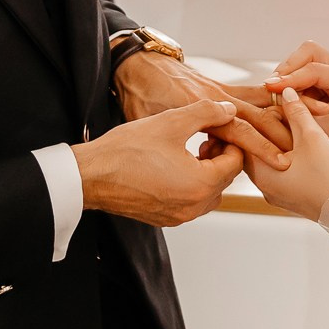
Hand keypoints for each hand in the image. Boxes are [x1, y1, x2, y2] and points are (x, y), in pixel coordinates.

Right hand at [76, 100, 258, 225]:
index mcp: (202, 185)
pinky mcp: (164, 218)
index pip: (236, 162)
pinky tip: (171, 165)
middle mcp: (194, 207)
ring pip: (209, 192)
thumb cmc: (128, 150)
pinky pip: (190, 202)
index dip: (229, 140)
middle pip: (225, 179)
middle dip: (219, 156)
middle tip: (202, 137)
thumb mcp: (172, 121)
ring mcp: (179, 216)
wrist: (92, 176)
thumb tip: (229, 110)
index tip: (214, 128)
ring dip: (206, 171)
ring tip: (187, 151)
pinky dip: (190, 185)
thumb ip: (207, 112)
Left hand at [118, 50, 292, 164]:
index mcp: (201, 108)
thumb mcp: (155, 122)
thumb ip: (180, 138)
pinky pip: (251, 93)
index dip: (261, 148)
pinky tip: (288, 106)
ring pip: (258, 102)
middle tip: (305, 148)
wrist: (138, 66)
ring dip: (282, 113)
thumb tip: (199, 162)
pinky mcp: (220, 87)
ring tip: (308, 122)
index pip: (240, 131)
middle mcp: (215, 96)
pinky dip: (270, 99)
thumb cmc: (142, 96)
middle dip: (282, 133)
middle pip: (257, 116)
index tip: (282, 161)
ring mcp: (219, 90)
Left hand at [243, 89, 328, 220]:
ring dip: (275, 142)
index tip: (258, 105)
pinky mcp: (291, 197)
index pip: (242, 141)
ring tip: (288, 125)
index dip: (250, 119)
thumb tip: (285, 92)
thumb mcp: (312, 137)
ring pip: (268, 161)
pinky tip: (299, 145)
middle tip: (271, 112)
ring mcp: (277, 194)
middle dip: (263, 130)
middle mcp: (264, 187)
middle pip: (254, 151)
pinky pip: (280, 172)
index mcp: (261, 174)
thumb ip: (296, 112)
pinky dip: (285, 156)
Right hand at [257, 41, 328, 169]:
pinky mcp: (323, 73)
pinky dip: (290, 77)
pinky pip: (302, 65)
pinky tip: (284, 92)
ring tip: (277, 92)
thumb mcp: (321, 129)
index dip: (290, 78)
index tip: (271, 88)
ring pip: (303, 56)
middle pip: (309, 51)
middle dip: (288, 67)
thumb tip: (276, 95)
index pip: (314, 69)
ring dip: (287, 72)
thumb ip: (300, 111)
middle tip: (272, 87)